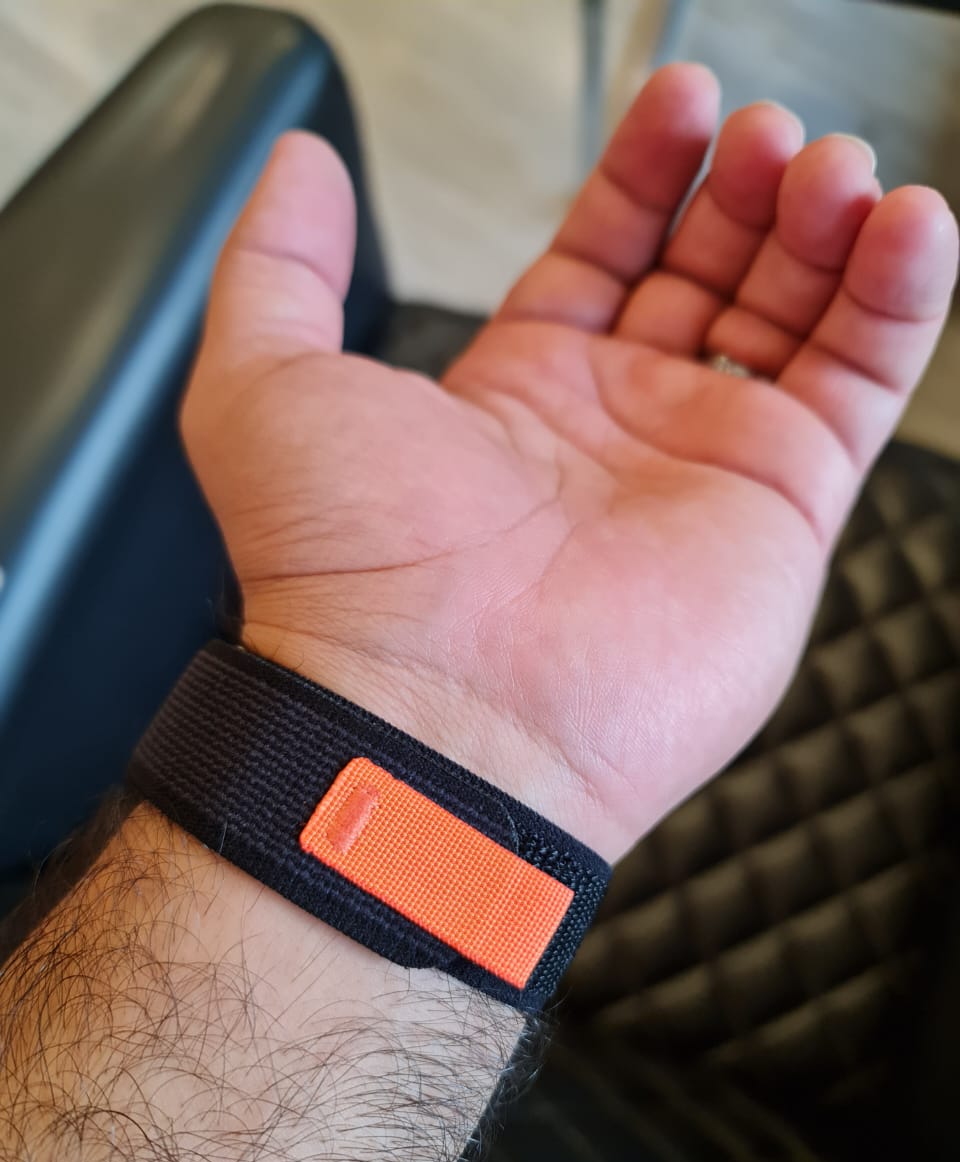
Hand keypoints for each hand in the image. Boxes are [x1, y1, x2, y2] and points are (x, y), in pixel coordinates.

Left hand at [182, 64, 956, 858]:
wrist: (438, 712)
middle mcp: (616, 431)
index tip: (678, 103)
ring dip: (828, 231)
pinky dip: (900, 301)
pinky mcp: (781, 513)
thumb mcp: (263, 384)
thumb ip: (281, 261)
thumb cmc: (346, 576)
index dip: (646, 172)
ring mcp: (703, 470)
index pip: (605, 252)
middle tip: (769, 135)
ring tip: (838, 167)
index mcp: (516, 394)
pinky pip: (863, 385)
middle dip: (745, 192)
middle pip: (710, 274)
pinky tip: (909, 228)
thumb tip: (298, 167)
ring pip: (798, 319)